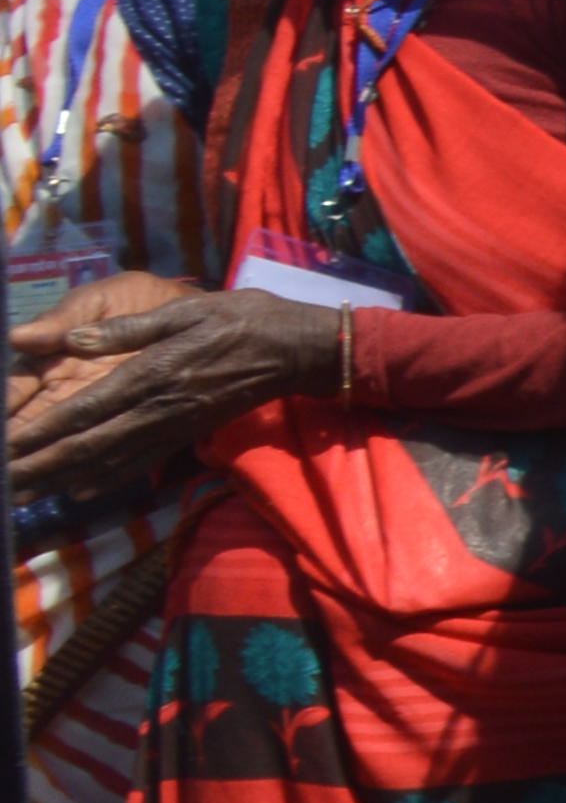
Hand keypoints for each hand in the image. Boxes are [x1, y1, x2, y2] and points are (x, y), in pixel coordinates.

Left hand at [2, 286, 350, 494]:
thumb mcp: (187, 310)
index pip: (86, 410)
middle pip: (88, 446)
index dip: (41, 431)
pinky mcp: (187, 435)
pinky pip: (139, 464)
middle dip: (40, 465)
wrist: (299, 350)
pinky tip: (76, 491)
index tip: (6, 444)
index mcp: (153, 373)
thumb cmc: (244, 319)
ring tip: (24, 492)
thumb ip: (127, 329)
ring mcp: (174, 427)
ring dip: (61, 479)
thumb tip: (70, 341)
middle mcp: (159, 408)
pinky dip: (104, 480)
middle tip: (3, 482)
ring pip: (108, 461)